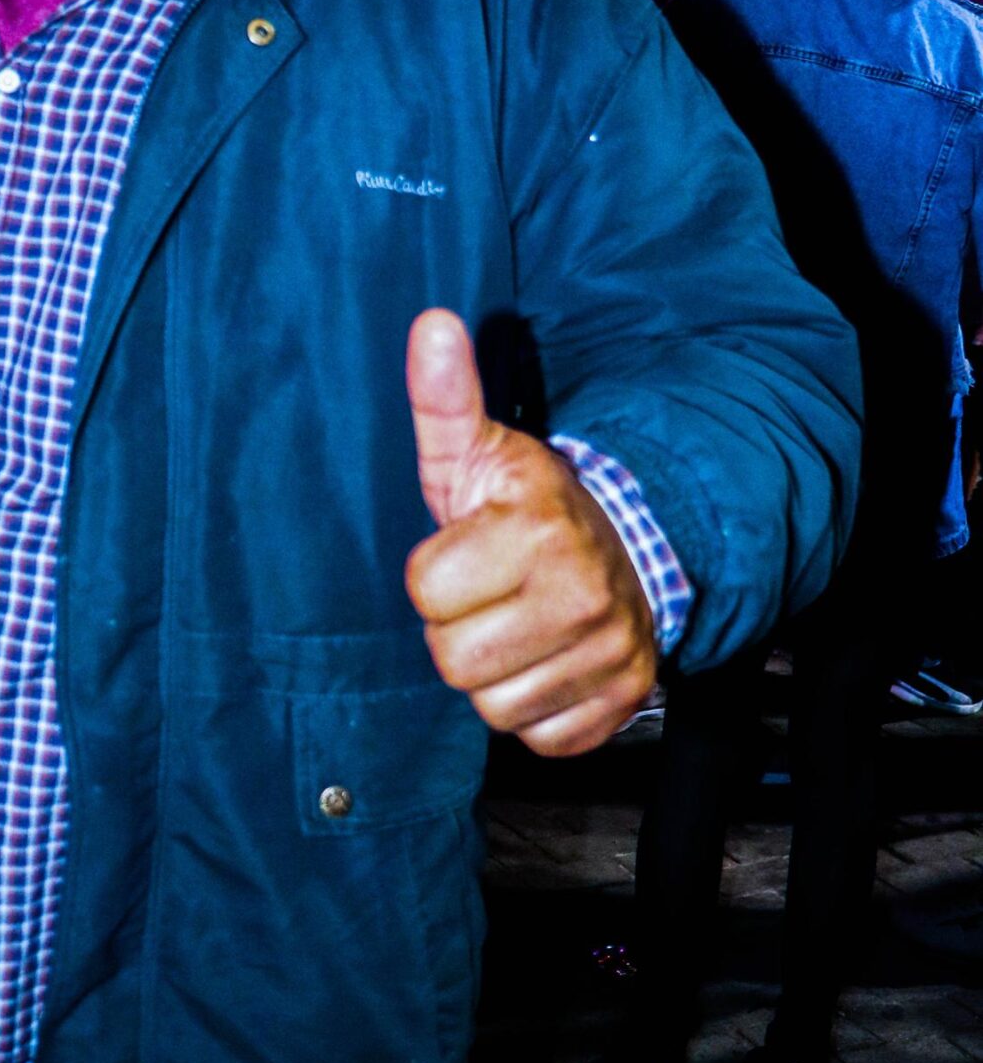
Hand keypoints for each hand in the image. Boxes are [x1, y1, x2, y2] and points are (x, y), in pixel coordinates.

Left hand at [402, 310, 655, 754]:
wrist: (637, 547)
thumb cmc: (530, 507)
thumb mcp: (481, 450)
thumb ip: (444, 398)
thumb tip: (430, 323)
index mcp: (535, 526)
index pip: (426, 590)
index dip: (435, 576)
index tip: (467, 553)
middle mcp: (581, 591)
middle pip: (454, 660)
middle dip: (460, 630)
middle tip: (491, 597)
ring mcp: (611, 651)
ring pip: (495, 707)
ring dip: (497, 675)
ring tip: (519, 627)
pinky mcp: (626, 699)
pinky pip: (542, 739)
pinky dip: (539, 710)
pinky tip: (550, 663)